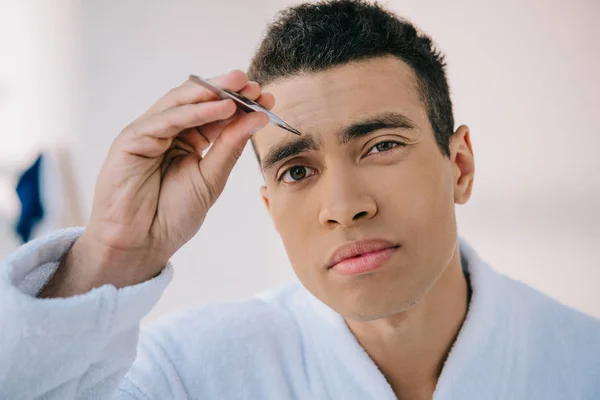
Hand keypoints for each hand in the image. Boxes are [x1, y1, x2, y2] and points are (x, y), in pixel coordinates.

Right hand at [41, 70, 271, 296]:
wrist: (141, 244)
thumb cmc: (172, 215)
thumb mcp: (211, 178)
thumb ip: (230, 147)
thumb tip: (258, 118)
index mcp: (187, 141)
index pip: (215, 115)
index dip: (241, 105)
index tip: (267, 96)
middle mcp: (168, 132)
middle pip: (198, 102)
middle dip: (227, 90)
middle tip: (253, 83)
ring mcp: (149, 132)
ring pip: (181, 103)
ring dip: (212, 92)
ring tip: (240, 86)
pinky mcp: (132, 138)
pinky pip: (166, 119)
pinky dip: (195, 111)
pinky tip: (221, 107)